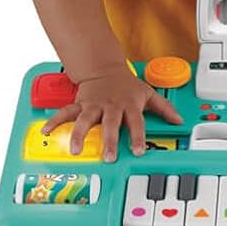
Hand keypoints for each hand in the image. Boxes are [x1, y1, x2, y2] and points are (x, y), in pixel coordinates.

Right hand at [41, 64, 182, 161]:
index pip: (136, 123)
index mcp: (129, 105)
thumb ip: (164, 109)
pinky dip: (55, 121)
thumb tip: (179, 121)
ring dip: (80, 135)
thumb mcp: (148, 94)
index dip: (137, 137)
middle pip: (110, 124)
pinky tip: (46, 131)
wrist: (104, 68)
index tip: (138, 151)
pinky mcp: (80, 104)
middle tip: (108, 157)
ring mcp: (94, 105)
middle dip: (108, 140)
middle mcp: (111, 106)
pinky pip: (66, 113)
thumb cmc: (127, 85)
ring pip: (85, 120)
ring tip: (75, 150)